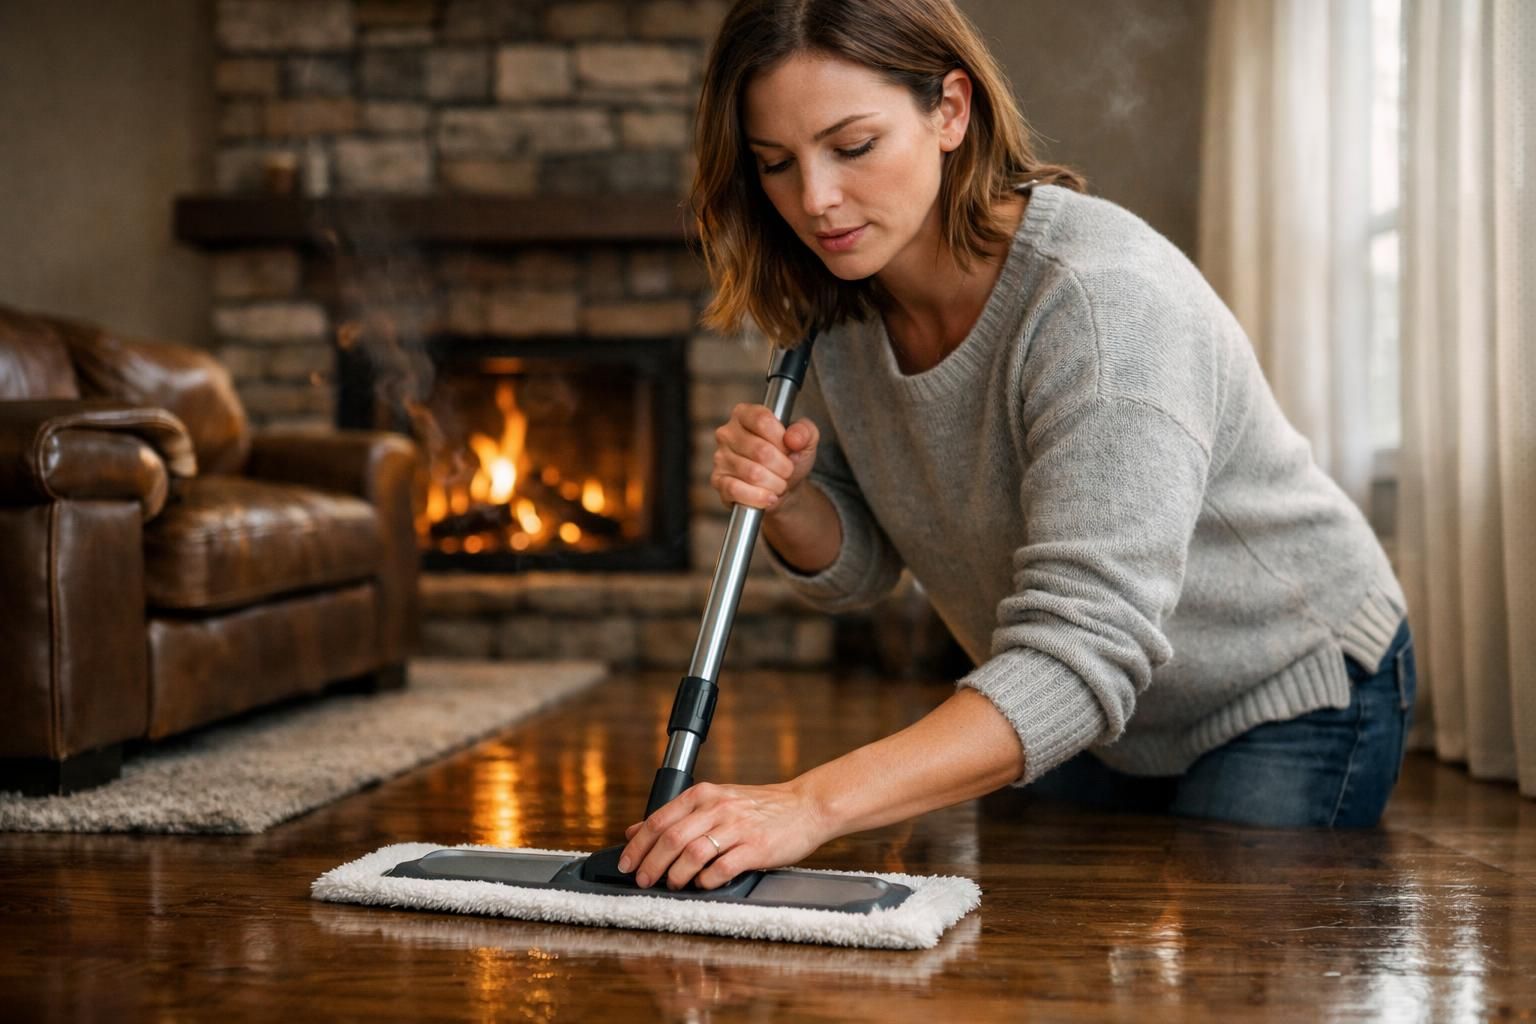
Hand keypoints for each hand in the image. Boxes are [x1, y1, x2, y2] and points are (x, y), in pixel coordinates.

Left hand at [616, 780, 834, 890]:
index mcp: (704, 795)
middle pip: (671, 838)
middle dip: (650, 864)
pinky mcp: (755, 847)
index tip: (626, 864)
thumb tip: (635, 831)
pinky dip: (706, 880)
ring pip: (692, 853)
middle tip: (643, 881)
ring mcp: (737, 827)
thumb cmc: (760, 808)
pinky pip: (722, 868)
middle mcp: (717, 807)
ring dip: (675, 875)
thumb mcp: (715, 801)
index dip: (637, 845)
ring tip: (671, 885)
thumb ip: (676, 816)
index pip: (659, 820)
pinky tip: (702, 885)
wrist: (805, 806)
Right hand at [710, 403, 818, 513]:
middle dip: (783, 466)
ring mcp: (720, 457)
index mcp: (744, 414)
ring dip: (774, 484)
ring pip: (752, 474)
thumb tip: (793, 439)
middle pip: (760, 451)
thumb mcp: (806, 440)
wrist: (783, 486)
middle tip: (787, 470)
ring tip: (779, 483)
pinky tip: (768, 497)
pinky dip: (759, 497)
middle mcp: (727, 433)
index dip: (782, 439)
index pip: (762, 420)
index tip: (789, 448)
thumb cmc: (789, 457)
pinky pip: (737, 490)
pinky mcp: (718, 481)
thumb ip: (805, 432)